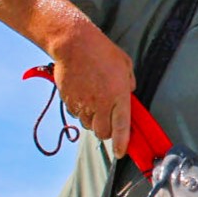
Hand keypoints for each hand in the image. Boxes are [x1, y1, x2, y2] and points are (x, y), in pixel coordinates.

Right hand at [50, 21, 135, 157]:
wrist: (74, 44)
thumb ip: (129, 84)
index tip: (121, 152)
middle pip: (103, 132)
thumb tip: (128, 94)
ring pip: (88, 125)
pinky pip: (76, 115)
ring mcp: (83, 103)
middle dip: (107, 132)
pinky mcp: (69, 100)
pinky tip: (84, 97)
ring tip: (96, 106)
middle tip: (109, 122)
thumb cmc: (102, 52)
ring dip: (93, 121)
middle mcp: (101, 103)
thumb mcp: (125, 66)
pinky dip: (81, 112)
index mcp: (118, 95)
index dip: (122, 143)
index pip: (121, 127)